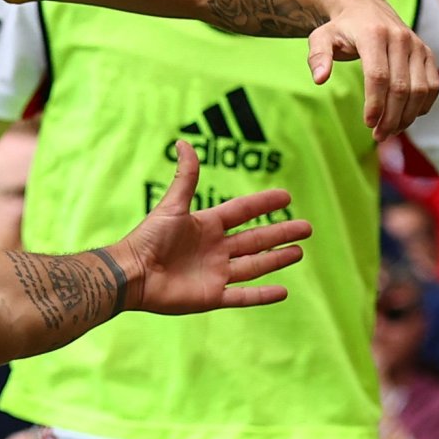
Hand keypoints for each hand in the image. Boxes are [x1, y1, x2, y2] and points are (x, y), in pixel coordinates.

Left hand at [114, 145, 311, 313]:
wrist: (131, 273)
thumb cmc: (148, 238)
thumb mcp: (172, 205)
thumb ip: (185, 177)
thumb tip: (183, 142)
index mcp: (207, 226)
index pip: (242, 212)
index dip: (263, 203)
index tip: (287, 196)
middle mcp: (214, 249)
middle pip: (255, 240)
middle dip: (281, 233)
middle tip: (307, 228)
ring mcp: (214, 273)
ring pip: (254, 266)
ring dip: (277, 259)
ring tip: (299, 251)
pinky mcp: (211, 296)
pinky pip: (243, 296)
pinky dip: (262, 295)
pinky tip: (284, 290)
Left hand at [309, 0, 438, 139]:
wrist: (367, 8)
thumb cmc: (340, 29)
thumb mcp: (320, 38)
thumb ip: (318, 57)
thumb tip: (320, 79)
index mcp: (374, 35)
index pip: (379, 76)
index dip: (375, 103)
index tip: (368, 124)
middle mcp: (401, 38)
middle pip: (401, 87)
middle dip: (391, 116)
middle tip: (379, 136)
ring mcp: (417, 45)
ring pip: (420, 89)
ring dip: (408, 115)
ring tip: (391, 131)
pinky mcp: (427, 53)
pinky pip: (432, 85)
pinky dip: (422, 105)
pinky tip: (407, 118)